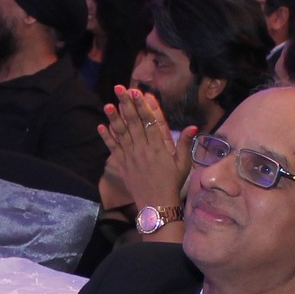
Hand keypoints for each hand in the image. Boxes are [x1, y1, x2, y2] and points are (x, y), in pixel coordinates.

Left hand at [100, 86, 193, 218]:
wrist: (157, 205)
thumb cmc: (173, 183)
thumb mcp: (183, 164)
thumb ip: (186, 144)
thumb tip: (193, 126)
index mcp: (158, 147)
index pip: (149, 121)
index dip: (143, 106)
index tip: (137, 92)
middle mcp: (143, 149)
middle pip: (133, 122)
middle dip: (126, 104)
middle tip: (119, 89)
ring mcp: (131, 157)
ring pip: (121, 133)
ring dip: (114, 118)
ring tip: (107, 103)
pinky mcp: (123, 165)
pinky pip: (113, 149)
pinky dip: (107, 138)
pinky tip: (101, 126)